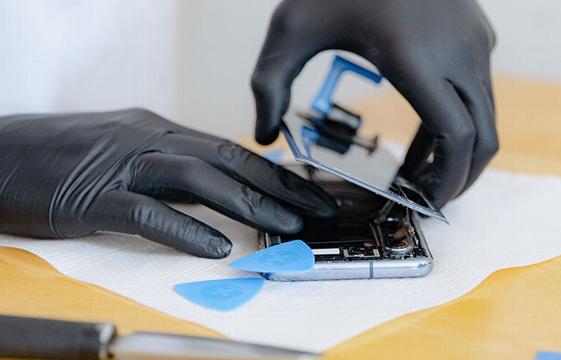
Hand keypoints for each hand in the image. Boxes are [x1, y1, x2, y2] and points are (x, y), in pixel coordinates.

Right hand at [0, 108, 335, 257]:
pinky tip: (214, 247)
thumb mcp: (128, 154)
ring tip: (284, 228)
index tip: (308, 195)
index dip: (274, 174)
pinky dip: (184, 228)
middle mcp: (147, 139)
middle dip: (276, 188)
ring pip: (195, 178)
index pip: (231, 150)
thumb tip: (218, 194)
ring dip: (245, 204)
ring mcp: (120, 165)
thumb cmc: (64, 159)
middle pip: (225, 159)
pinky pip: (146, 212)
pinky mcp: (92, 196)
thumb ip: (171, 171)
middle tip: (315, 213)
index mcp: (158, 131)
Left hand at [252, 0, 497, 207]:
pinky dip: (456, 124)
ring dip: (456, 153)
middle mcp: (458, 53)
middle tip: (426, 202)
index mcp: (417, 59)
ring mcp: (475, 41)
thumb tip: (264, 135)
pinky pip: (477, 94)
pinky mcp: (476, 34)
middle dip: (459, 178)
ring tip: (416, 176)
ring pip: (484, 117)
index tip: (426, 204)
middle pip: (484, 137)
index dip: (448, 181)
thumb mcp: (289, 29)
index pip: (457, 138)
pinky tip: (421, 137)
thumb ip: (268, 86)